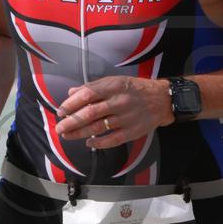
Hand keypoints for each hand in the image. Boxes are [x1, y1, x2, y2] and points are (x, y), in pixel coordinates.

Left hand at [55, 76, 173, 149]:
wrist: (163, 100)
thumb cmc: (135, 89)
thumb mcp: (115, 81)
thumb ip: (93, 87)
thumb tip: (71, 93)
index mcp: (114, 86)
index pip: (88, 94)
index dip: (71, 104)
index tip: (61, 112)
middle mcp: (119, 101)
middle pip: (90, 113)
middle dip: (71, 122)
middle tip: (59, 128)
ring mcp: (126, 118)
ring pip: (99, 128)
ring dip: (80, 133)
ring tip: (67, 136)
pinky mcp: (133, 132)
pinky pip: (113, 140)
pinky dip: (99, 143)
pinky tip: (88, 143)